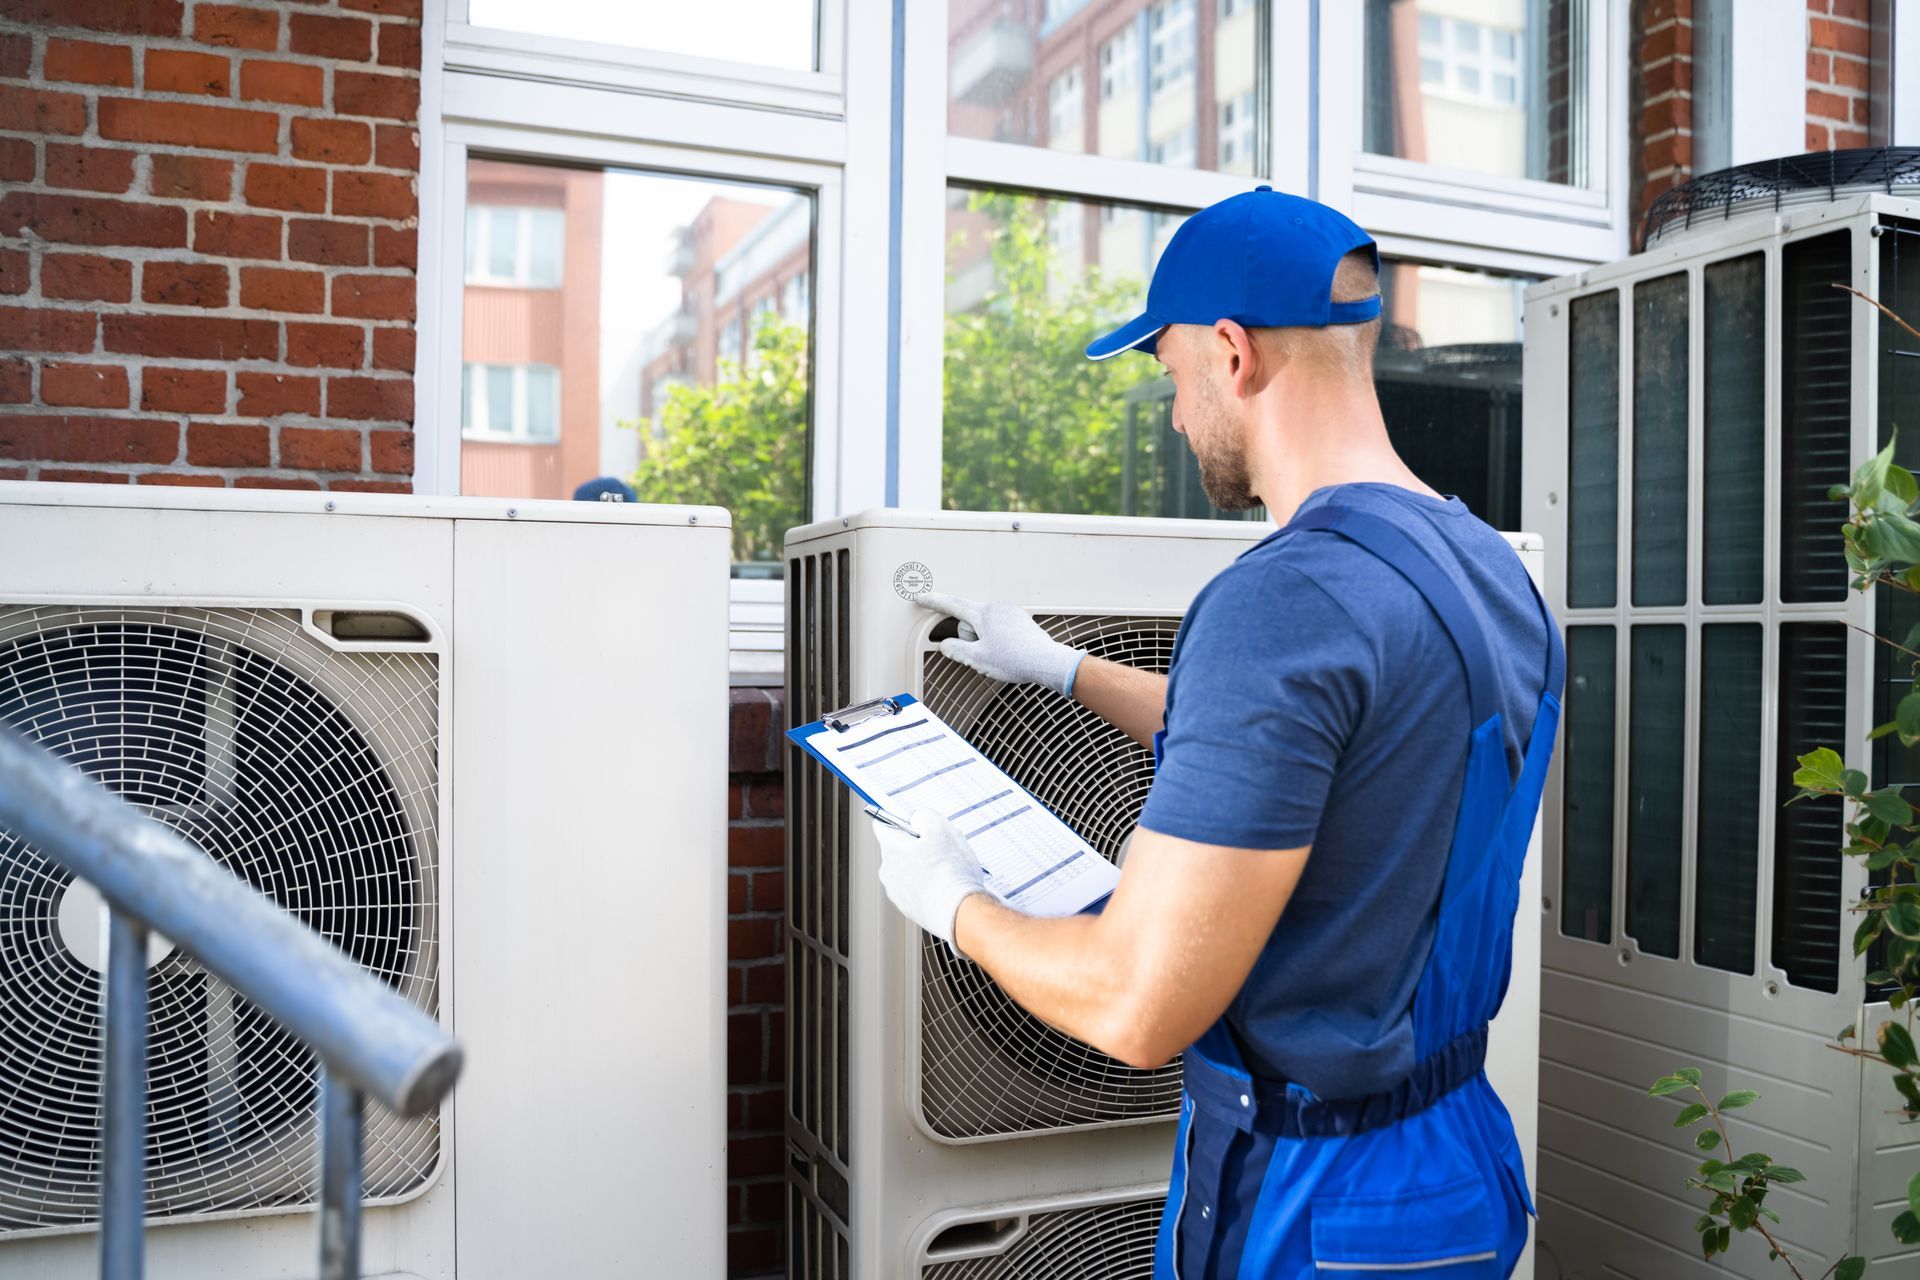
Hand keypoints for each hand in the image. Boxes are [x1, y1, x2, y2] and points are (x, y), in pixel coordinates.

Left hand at [872, 809, 988, 954]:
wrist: (959, 911)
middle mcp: (888, 872)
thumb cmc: (950, 871)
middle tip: (939, 847)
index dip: (899, 819)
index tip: (912, 820)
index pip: (883, 825)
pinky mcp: (910, 910)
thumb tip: (918, 819)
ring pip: (908, 871)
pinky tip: (945, 886)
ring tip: (946, 869)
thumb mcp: (941, 828)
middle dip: (916, 846)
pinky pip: (916, 890)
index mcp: (890, 850)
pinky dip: (928, 886)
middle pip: (898, 849)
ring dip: (923, 867)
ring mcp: (897, 894)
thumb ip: (925, 816)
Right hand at [917, 593, 1085, 695]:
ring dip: (984, 641)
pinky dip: (997, 641)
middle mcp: (997, 608)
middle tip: (983, 655)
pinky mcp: (1020, 621)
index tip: (922, 598)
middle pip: (969, 622)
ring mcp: (1010, 613)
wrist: (1046, 662)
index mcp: (983, 614)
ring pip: (984, 627)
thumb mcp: (977, 659)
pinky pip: (999, 629)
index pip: (952, 605)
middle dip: (969, 638)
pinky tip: (1008, 653)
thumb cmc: (1015, 660)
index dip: (934, 602)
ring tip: (1000, 656)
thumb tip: (947, 645)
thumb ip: (956, 650)